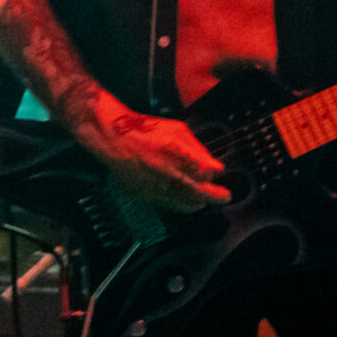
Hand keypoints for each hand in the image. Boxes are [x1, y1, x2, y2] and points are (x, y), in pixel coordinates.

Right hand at [79, 99, 230, 212]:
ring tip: (201, 199)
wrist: (111, 137)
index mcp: (173, 168)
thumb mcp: (176, 132)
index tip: (226, 194)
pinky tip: (180, 197)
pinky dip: (175, 202)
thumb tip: (216, 168)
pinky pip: (163, 204)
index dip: (216, 194)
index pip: (202, 189)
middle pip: (192, 200)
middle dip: (207, 199)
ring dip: (193, 203)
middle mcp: (162, 184)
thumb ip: (198, 152)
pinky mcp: (139, 195)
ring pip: (178, 206)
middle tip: (217, 196)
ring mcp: (150, 192)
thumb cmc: (143, 131)